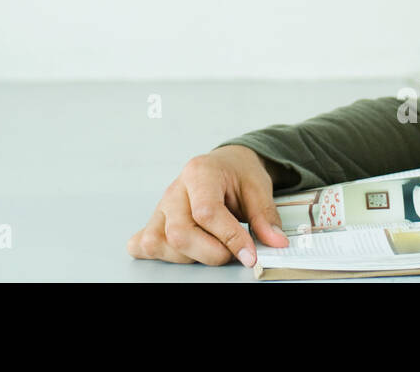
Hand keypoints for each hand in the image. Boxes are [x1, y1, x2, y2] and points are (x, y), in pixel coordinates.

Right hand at [126, 145, 290, 266]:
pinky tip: (176, 252)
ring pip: (160, 242)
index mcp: (200, 173)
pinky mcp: (157, 221)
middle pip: (179, 233)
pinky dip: (156, 253)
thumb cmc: (238, 174)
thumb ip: (265, 216)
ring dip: (189, 256)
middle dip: (210, 252)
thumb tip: (275, 243)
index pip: (206, 212)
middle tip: (231, 251)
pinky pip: (144, 243)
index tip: (249, 254)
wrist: (226, 164)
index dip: (229, 238)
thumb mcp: (258, 188)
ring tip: (211, 246)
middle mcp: (175, 190)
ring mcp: (162, 207)